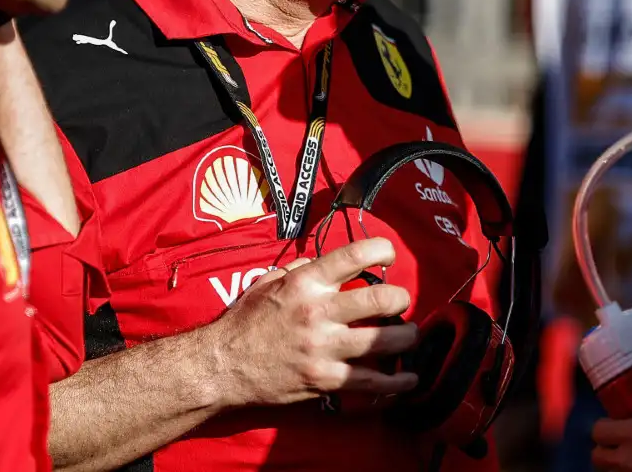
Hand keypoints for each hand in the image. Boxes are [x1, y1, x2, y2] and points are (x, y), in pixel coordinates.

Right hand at [207, 237, 419, 407]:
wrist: (223, 365)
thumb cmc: (244, 322)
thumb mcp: (267, 282)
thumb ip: (299, 269)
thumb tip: (323, 262)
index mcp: (305, 283)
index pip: (354, 256)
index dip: (381, 249)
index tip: (389, 254)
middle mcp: (319, 311)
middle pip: (381, 299)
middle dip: (401, 298)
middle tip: (401, 302)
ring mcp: (324, 347)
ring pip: (384, 341)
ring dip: (406, 337)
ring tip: (409, 336)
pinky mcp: (325, 379)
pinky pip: (371, 382)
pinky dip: (396, 382)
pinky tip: (409, 379)